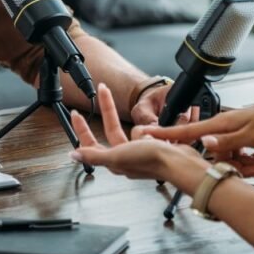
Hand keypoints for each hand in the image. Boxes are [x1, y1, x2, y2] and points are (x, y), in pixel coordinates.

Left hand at [70, 83, 204, 182]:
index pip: (91, 144)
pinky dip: (152, 129)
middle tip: (103, 90)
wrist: (180, 162)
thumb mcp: (117, 156)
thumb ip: (95, 156)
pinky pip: (149, 131)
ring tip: (152, 137)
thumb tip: (73, 155)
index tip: (77, 114)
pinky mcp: (155, 146)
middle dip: (108, 108)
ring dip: (142, 129)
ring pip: (133, 129)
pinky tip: (159, 135)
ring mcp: (141, 151)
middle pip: (111, 128)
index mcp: (114, 162)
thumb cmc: (151, 162)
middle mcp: (126, 157)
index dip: (82, 129)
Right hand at [135, 94, 253, 174]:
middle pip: (210, 151)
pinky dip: (252, 159)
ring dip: (246, 162)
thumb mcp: (250, 134)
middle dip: (228, 163)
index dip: (164, 134)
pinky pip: (238, 155)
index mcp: (219, 124)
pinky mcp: (240, 138)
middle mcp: (221, 128)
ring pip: (227, 156)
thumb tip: (204, 143)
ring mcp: (230, 133)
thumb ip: (225, 142)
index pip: (185, 130)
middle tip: (251, 159)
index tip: (144, 136)